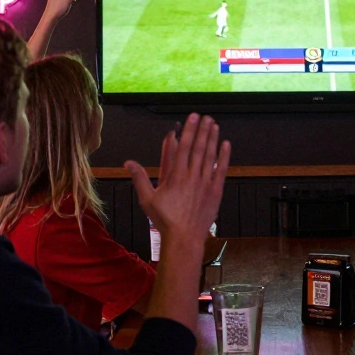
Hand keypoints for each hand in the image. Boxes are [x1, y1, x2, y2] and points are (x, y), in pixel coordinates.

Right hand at [125, 113, 230, 242]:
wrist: (184, 238)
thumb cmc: (165, 220)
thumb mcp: (147, 199)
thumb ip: (139, 178)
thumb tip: (128, 163)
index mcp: (176, 175)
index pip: (184, 146)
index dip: (189, 130)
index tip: (192, 118)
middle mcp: (192, 176)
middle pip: (198, 147)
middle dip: (202, 130)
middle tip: (206, 116)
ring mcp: (205, 183)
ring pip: (210, 156)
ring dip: (213, 139)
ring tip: (214, 125)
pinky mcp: (215, 191)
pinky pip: (221, 170)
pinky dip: (224, 157)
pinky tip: (226, 145)